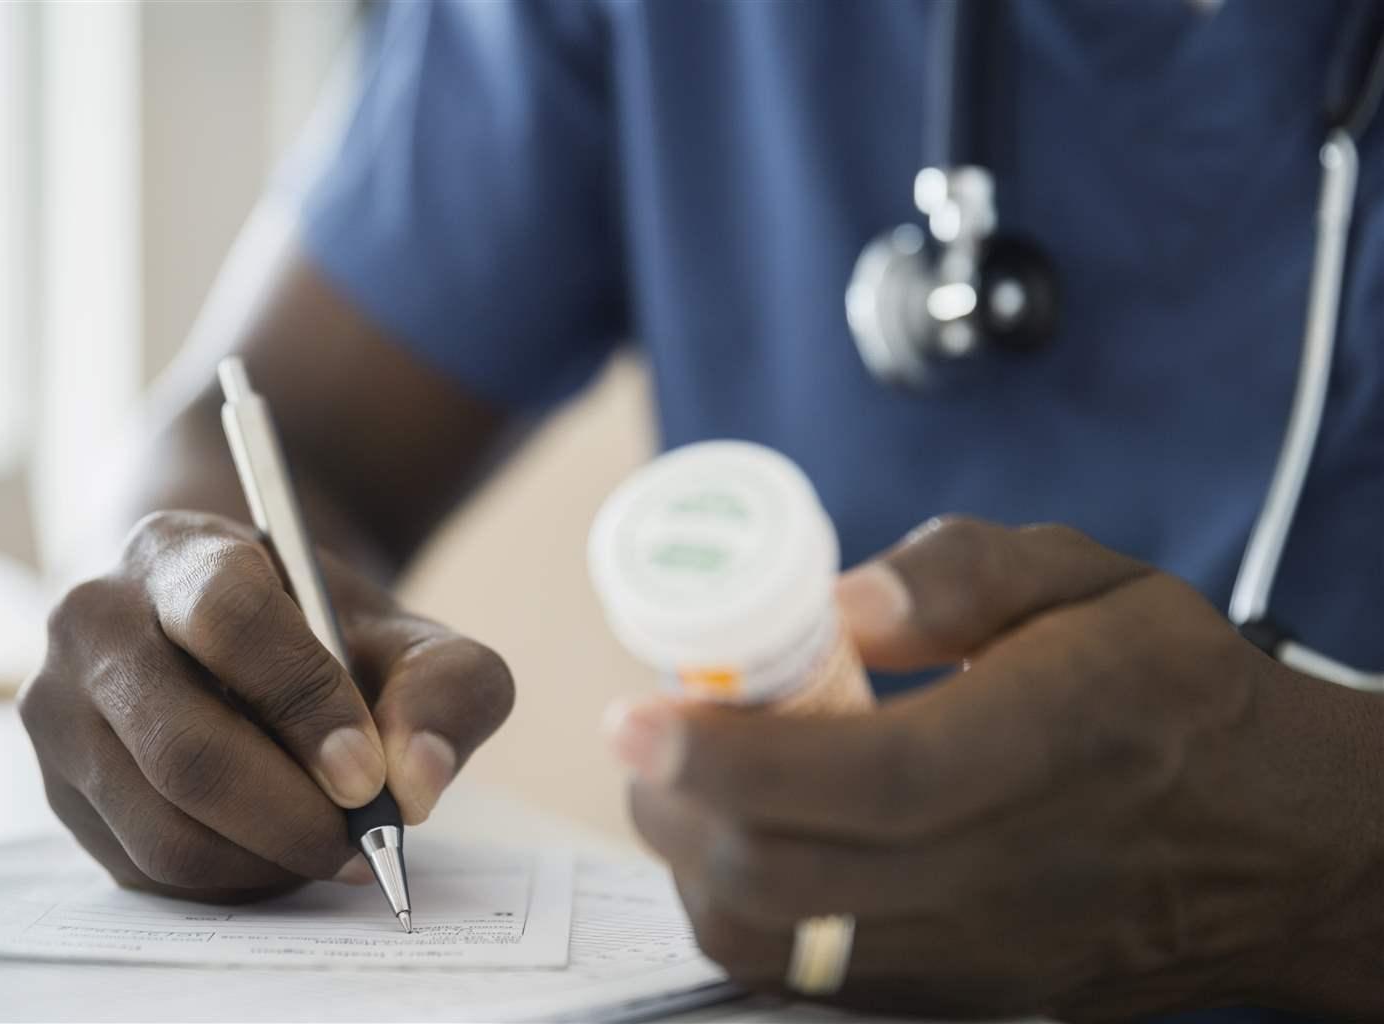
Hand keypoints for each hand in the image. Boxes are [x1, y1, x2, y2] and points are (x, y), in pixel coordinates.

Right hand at [21, 510, 513, 901]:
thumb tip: (417, 780)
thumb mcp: (404, 636)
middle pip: (186, 751)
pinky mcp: (60, 789)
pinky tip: (276, 849)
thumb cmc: (321, 638)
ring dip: (267, 859)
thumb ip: (446, 687)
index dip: (303, 704)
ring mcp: (59, 710)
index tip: (368, 774)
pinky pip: (148, 868)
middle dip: (291, 817)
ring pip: (163, 828)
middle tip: (364, 841)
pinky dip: (230, 879)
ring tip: (330, 845)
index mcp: (176, 553)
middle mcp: (93, 621)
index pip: (228, 619)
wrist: (227, 636)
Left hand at [608, 517, 1383, 1018]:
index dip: (734, 755)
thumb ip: (968, 569)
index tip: (636, 715)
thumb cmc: (1168, 689)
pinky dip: (753, 914)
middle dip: (677, 810)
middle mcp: (1022, 867)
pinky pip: (821, 978)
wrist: (1273, 840)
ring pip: (789, 947)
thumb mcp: (1094, 579)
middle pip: (800, 877)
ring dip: (698, 867)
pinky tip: (746, 839)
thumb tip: (839, 600)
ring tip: (685, 787)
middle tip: (640, 738)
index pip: (874, 776)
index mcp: (1059, 738)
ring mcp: (993, 954)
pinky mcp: (974, 999)